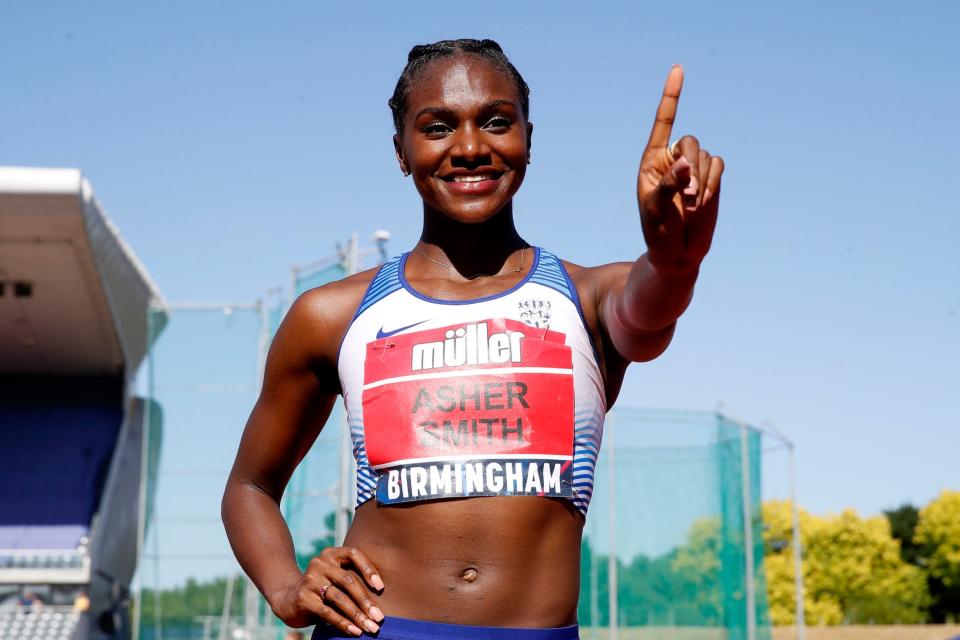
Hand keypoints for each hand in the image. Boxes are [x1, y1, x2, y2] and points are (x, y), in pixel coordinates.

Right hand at [270, 546, 384, 635]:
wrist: (288, 599)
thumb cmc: (322, 589)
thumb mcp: (336, 579)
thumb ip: (353, 580)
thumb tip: (381, 600)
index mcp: (331, 554)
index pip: (354, 554)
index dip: (369, 569)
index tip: (381, 587)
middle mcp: (320, 563)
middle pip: (348, 580)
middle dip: (366, 601)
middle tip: (379, 617)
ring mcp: (310, 580)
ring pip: (339, 598)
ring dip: (357, 615)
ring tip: (370, 627)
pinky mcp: (303, 598)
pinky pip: (328, 612)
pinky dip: (343, 623)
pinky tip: (355, 631)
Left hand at [637, 65, 723, 274]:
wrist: (678, 253)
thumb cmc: (658, 230)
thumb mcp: (656, 208)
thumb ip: (669, 182)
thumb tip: (687, 162)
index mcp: (652, 160)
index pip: (663, 122)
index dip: (671, 96)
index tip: (679, 69)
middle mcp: (673, 159)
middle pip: (691, 140)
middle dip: (693, 165)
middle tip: (690, 196)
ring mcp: (693, 167)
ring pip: (707, 155)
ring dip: (704, 181)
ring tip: (693, 205)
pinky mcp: (711, 177)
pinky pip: (719, 165)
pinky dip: (714, 181)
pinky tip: (705, 200)